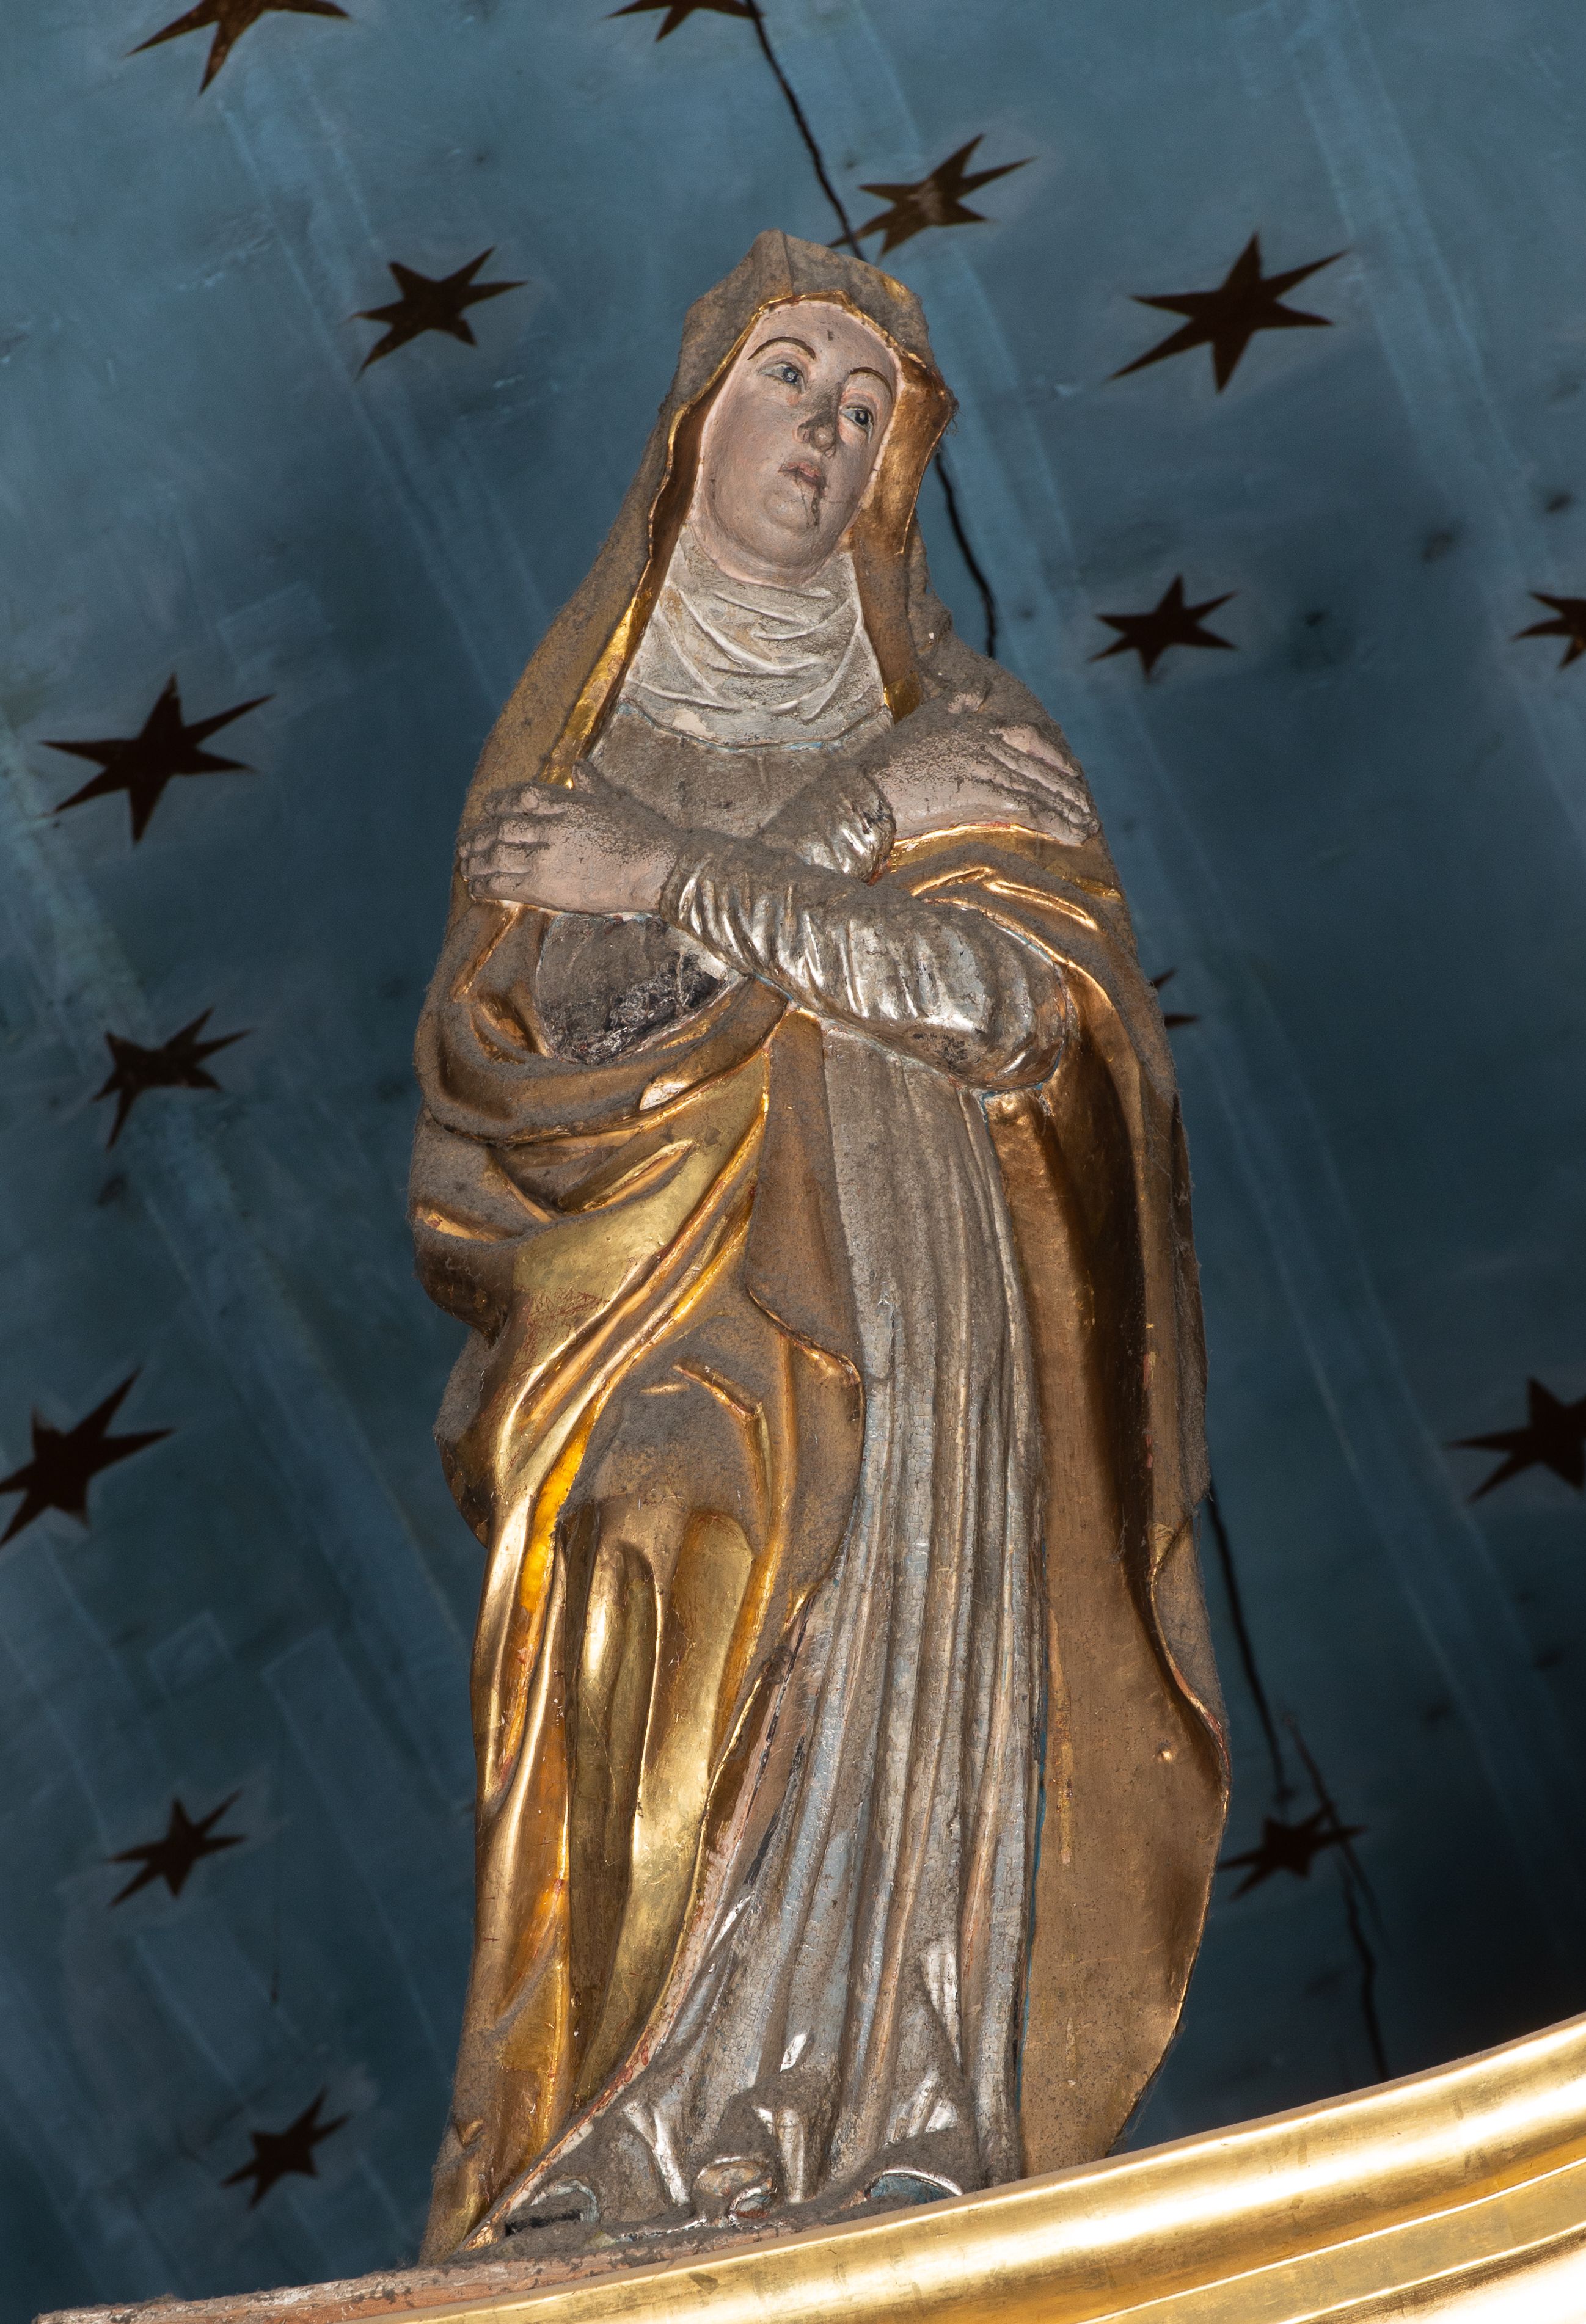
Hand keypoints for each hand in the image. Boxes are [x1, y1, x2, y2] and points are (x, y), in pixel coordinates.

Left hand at [460, 772, 679, 915]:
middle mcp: (549, 825)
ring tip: (465, 866)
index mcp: (566, 801)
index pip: (518, 796)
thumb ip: (592, 782)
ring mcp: (545, 855)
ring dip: (475, 860)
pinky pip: (503, 883)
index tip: (488, 811)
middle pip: (500, 827)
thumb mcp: (616, 800)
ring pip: (495, 854)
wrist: (660, 868)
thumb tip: (579, 765)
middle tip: (464, 844)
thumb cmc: (646, 834)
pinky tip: (476, 887)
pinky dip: (485, 884)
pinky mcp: (546, 886)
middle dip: (478, 836)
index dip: (497, 804)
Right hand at [881, 714, 1096, 845]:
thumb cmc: (890, 758)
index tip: (1068, 772)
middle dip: (1065, 788)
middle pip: (1038, 766)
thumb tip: (980, 687)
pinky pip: (1028, 808)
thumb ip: (958, 702)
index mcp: (975, 724)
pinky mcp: (980, 794)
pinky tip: (1071, 835)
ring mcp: (984, 767)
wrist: (867, 787)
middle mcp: (985, 742)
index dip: (1051, 756)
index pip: (1027, 736)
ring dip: (1066, 808)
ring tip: (1085, 825)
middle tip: (1085, 808)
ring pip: (1037, 787)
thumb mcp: (926, 717)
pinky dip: (1054, 822)